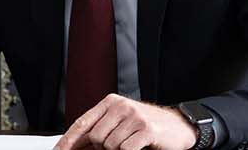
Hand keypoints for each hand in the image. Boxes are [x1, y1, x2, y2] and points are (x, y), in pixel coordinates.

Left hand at [55, 95, 197, 149]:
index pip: (82, 123)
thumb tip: (77, 146)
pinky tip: (138, 147)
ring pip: (109, 145)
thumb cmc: (148, 127)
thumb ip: (100, 131)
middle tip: (118, 146)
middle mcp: (120, 106)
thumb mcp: (121, 124)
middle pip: (95, 137)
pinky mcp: (145, 129)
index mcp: (110, 102)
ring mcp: (133, 116)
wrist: (179, 127)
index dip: (68, 140)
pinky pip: (125, 148)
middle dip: (101, 149)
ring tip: (131, 145)